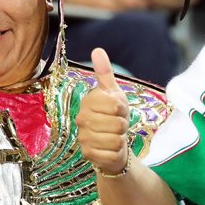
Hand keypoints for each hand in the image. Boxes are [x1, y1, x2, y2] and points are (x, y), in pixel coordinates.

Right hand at [76, 48, 131, 175]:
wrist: (111, 141)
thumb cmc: (113, 115)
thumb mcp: (113, 92)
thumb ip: (105, 72)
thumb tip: (97, 50)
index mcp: (88, 101)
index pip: (115, 105)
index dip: (123, 109)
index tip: (118, 110)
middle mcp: (82, 119)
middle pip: (117, 124)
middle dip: (123, 126)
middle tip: (117, 124)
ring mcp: (83, 137)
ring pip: (115, 140)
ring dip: (121, 140)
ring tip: (114, 136)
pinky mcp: (88, 154)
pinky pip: (111, 154)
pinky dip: (117, 153)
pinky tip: (111, 149)